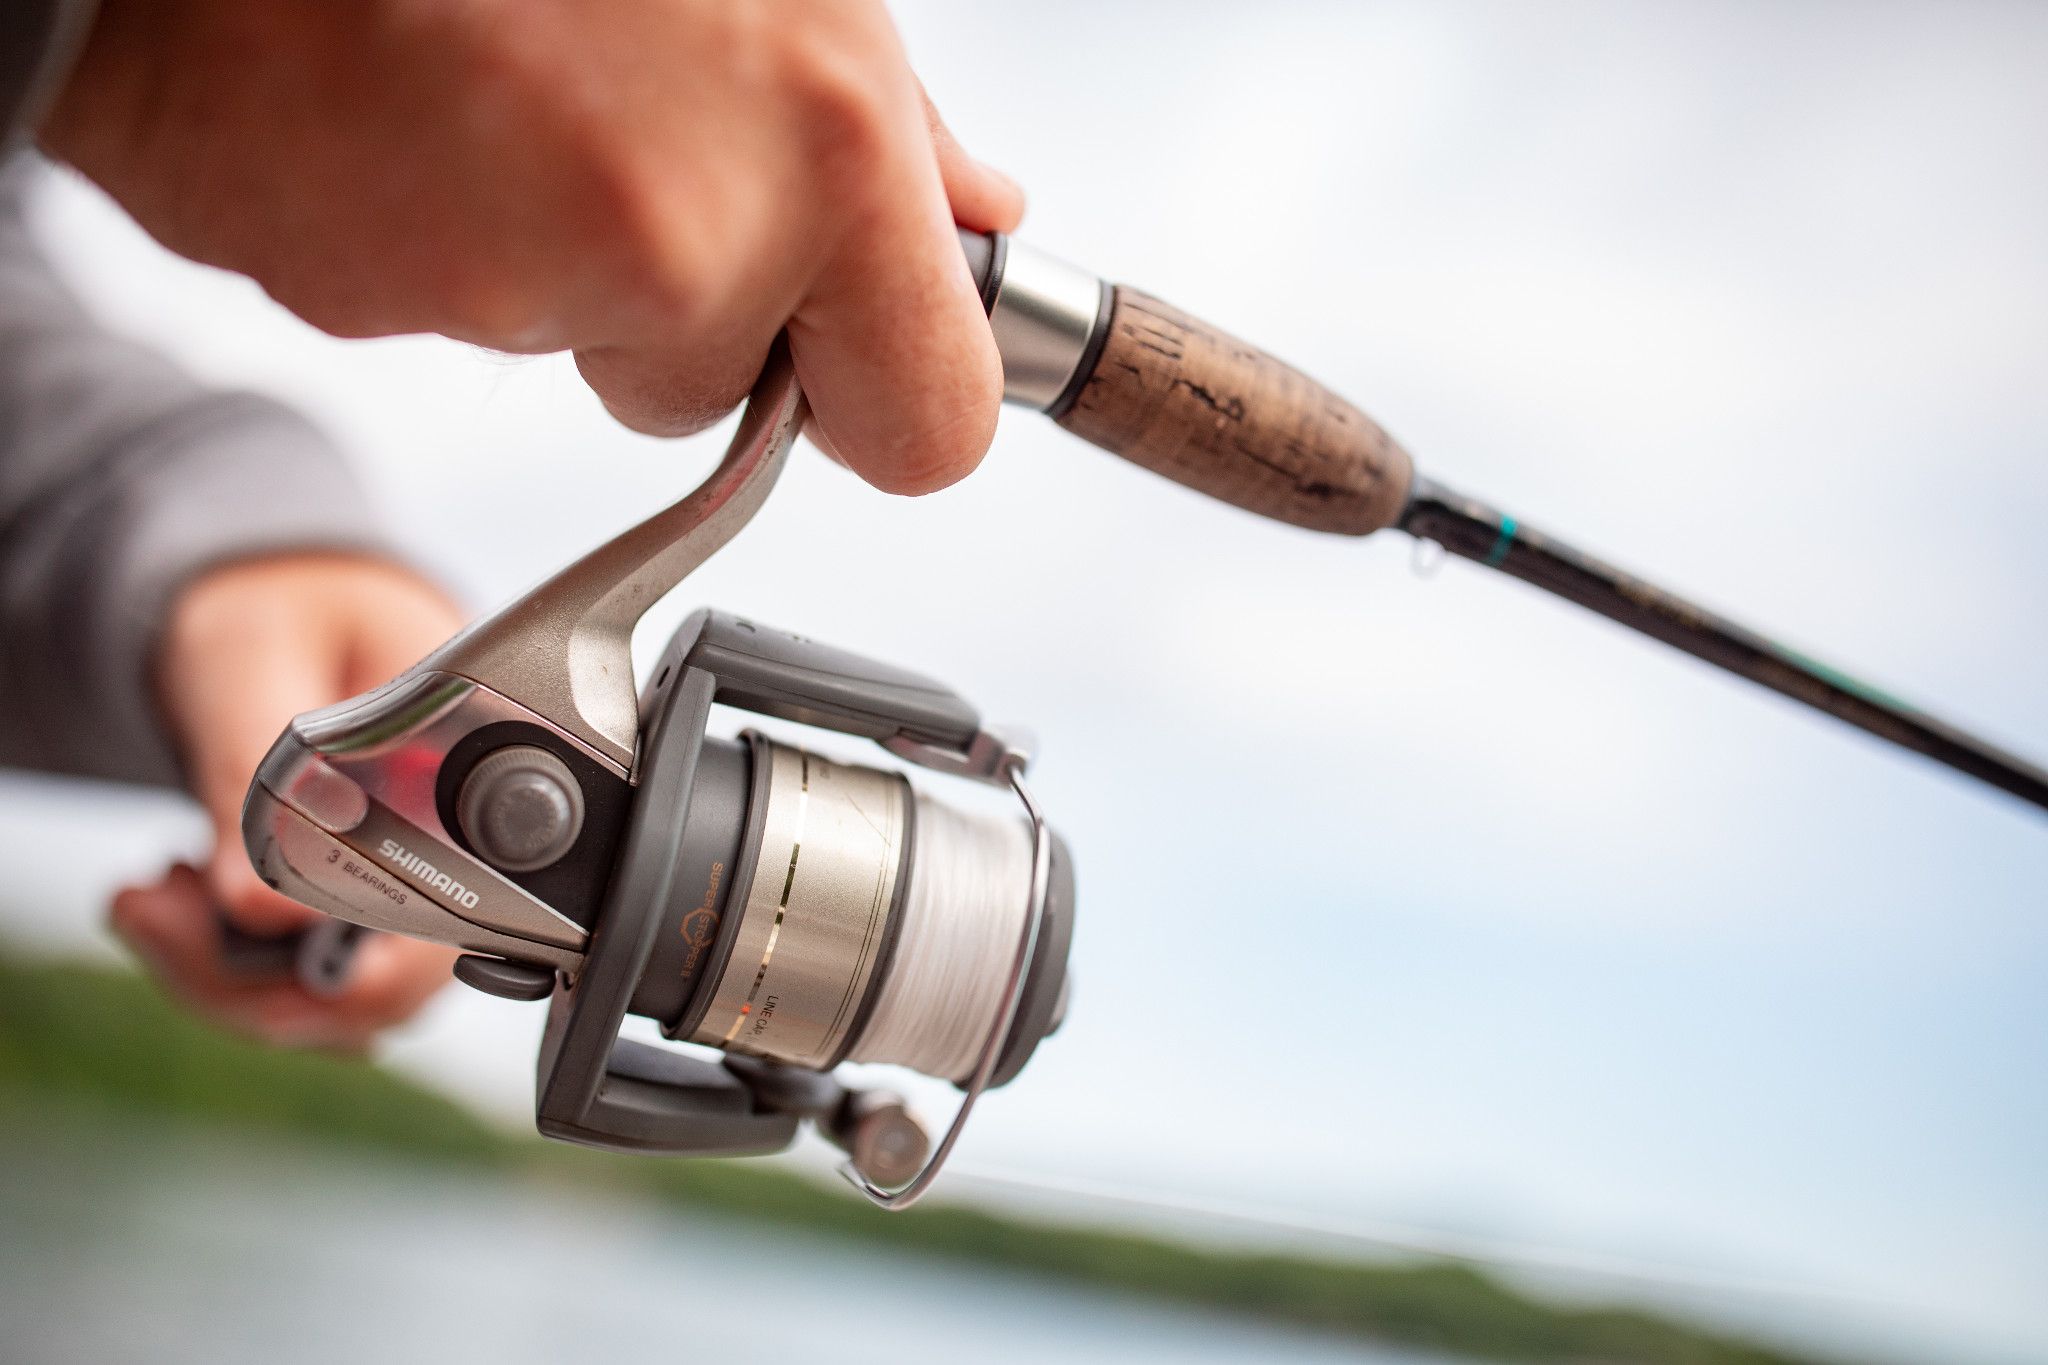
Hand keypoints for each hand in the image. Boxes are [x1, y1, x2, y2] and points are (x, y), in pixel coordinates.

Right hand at [41, 0, 1024, 494]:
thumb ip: (886, 119)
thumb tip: (971, 214)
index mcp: (831, 144)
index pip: (932, 427)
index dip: (884, 403)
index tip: (849, 369)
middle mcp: (694, 236)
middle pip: (725, 404)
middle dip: (690, 325)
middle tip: (625, 162)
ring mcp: (524, 282)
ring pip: (580, 355)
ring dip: (552, 262)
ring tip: (501, 92)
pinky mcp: (380, 300)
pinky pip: (446, 317)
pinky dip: (432, 241)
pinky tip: (416, 115)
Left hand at [112, 553, 466, 1048]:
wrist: (275, 595)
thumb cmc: (281, 601)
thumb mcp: (252, 661)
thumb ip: (256, 782)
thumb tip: (258, 910)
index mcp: (465, 769)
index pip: (449, 920)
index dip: (358, 973)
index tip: (248, 946)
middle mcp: (452, 842)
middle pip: (387, 990)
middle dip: (260, 984)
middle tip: (159, 912)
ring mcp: (406, 881)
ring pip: (338, 1001)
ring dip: (228, 980)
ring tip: (152, 901)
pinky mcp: (352, 903)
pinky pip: (303, 980)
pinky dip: (225, 966)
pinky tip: (176, 901)